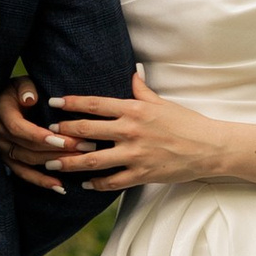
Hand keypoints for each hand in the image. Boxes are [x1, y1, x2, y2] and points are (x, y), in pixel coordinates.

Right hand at [0, 78, 66, 193]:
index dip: (40, 135)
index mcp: (1, 113)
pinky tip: (59, 187)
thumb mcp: (21, 83)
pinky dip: (41, 181)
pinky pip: (23, 174)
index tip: (63, 139)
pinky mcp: (7, 160)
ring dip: (53, 163)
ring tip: (77, 163)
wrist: (2, 102)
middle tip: (83, 148)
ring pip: (28, 161)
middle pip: (27, 146)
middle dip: (56, 149)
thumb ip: (25, 89)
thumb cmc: (18, 90)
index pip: (19, 128)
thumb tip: (30, 99)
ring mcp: (1, 149)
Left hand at [50, 68, 231, 194]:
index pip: (95, 104)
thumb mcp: (162, 103)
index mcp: (134, 110)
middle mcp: (131, 131)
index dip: (71, 103)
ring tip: (51, 164)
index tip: (53, 103)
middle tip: (46, 134)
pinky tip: (84, 184)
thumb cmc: (186, 123)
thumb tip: (133, 71)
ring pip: (93, 160)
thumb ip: (142, 90)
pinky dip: (95, 184)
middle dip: (63, 132)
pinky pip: (112, 181)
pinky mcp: (142, 174)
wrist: (209, 147)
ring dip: (70, 162)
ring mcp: (135, 154)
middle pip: (87, 130)